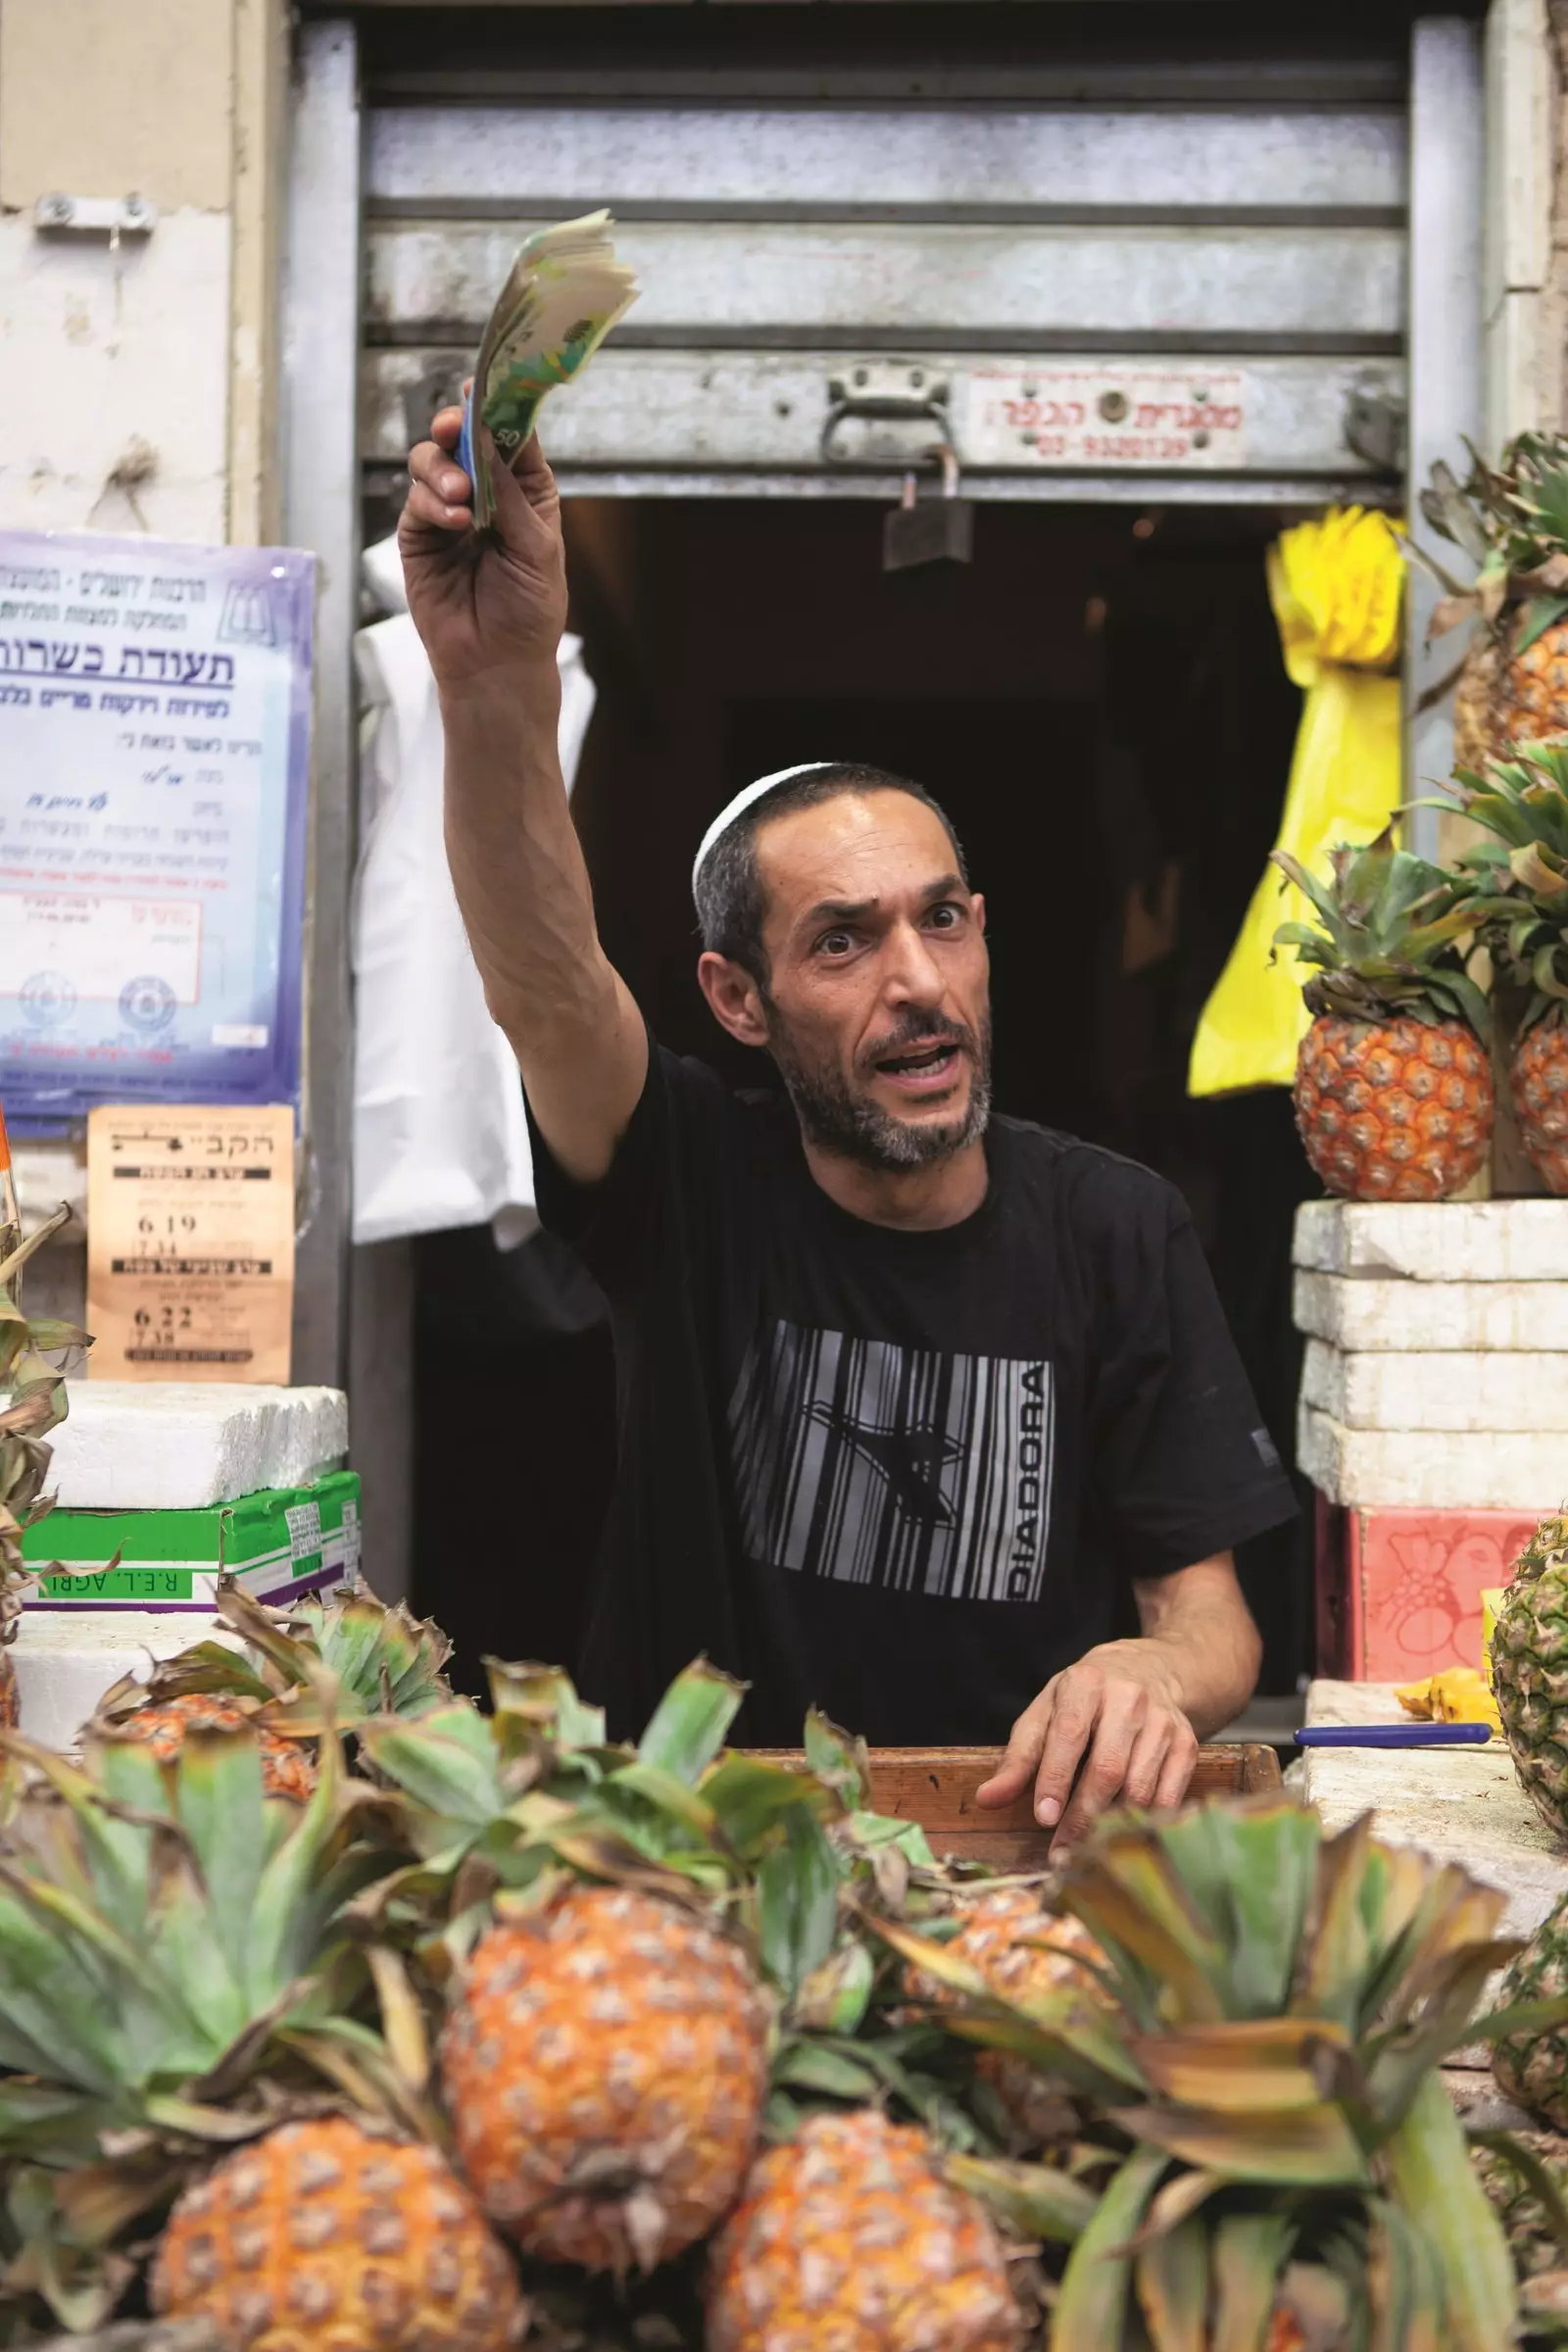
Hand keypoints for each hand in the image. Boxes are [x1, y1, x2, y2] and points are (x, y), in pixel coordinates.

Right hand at [399, 398, 567, 691]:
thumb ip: (511, 492)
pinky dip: (431, 504)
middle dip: (455, 427)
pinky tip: (453, 522)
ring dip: (441, 469)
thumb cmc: (529, 609)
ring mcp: (449, 512)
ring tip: (460, 498)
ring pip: (431, 463)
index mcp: (526, 490)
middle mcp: (486, 493)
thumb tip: (485, 436)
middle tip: (452, 428)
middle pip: (462, 439)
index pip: (509, 436)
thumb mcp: (537, 547)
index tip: (482, 387)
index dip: (496, 407)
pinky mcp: (419, 535)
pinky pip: (416, 501)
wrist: (497, 663)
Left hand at [976, 1642, 1199, 1849]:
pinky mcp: (1187, 1743)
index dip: (1055, 1779)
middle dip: (1082, 1815)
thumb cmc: (1086, 1697)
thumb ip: (1019, 1756)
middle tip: (1062, 1851)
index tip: (1043, 1818)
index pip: (1069, 1735)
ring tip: (1088, 1846)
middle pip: (1108, 1768)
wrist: (1150, 1670)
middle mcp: (1129, 1698)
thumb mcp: (1046, 1712)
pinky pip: (1168, 1795)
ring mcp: (1163, 1721)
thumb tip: (988, 1799)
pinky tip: (1125, 1834)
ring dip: (1112, 1824)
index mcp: (1086, 1683)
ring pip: (1139, 1787)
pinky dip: (1145, 1821)